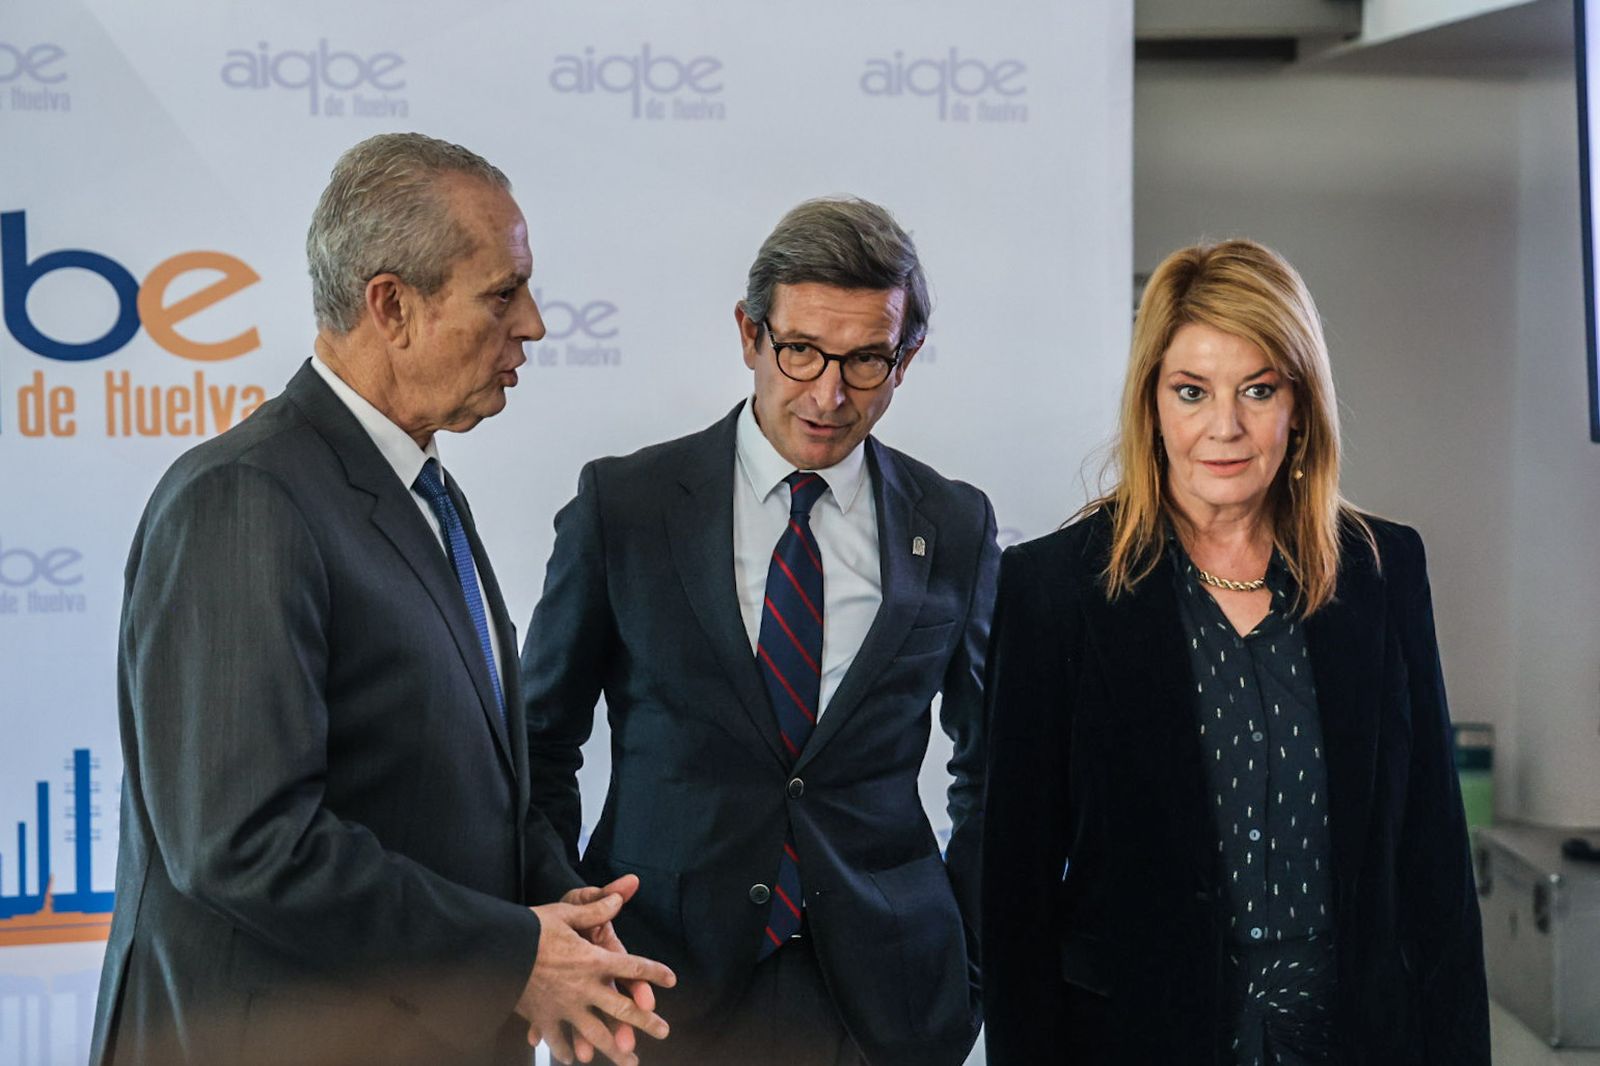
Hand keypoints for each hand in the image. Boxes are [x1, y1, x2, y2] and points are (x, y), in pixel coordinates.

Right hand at [516, 889, 675, 1065]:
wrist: (498, 950)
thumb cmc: (532, 927)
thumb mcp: (567, 912)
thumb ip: (597, 908)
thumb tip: (623, 894)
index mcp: (594, 960)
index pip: (633, 967)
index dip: (654, 972)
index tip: (671, 979)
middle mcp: (584, 988)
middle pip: (622, 1008)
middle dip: (645, 1021)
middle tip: (664, 1031)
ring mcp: (565, 1007)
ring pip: (596, 1033)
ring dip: (614, 1048)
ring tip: (631, 1060)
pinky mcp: (543, 1017)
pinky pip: (558, 1039)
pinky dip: (566, 1050)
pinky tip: (574, 1059)